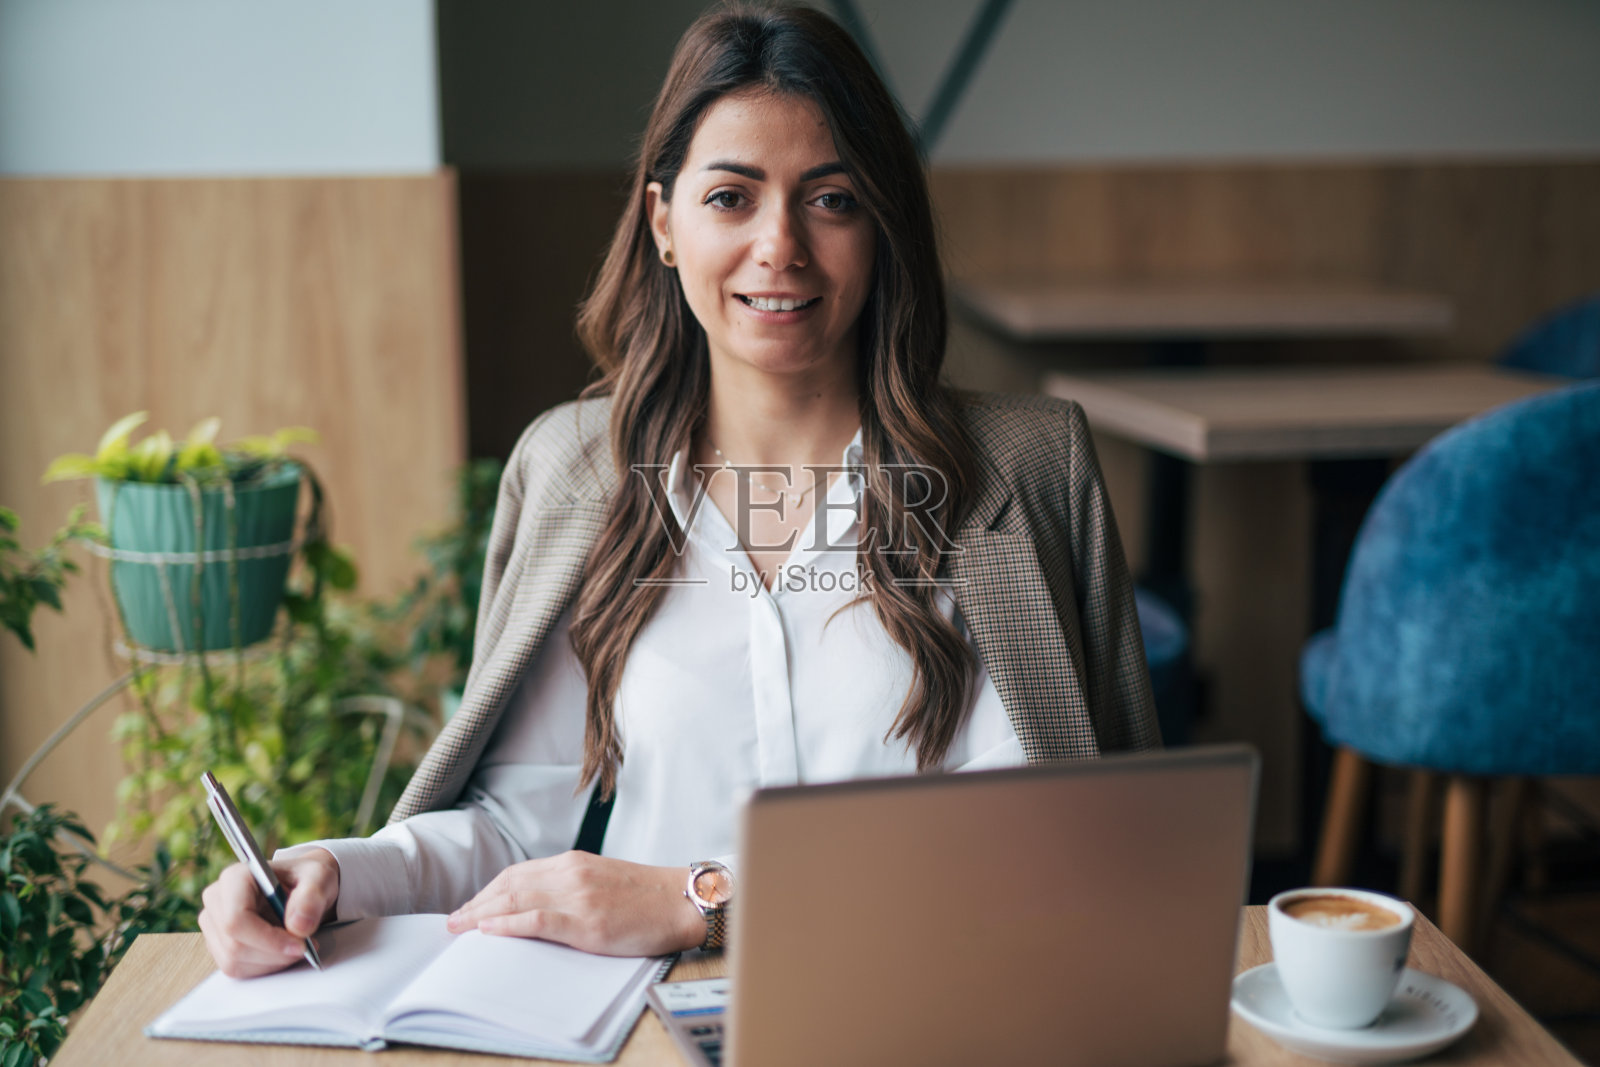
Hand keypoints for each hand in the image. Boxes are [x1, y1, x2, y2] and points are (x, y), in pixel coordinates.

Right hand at [198, 848, 339, 977]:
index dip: (267, 939)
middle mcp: (217, 899)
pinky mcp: (218, 943)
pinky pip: (236, 968)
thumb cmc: (308, 878)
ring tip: (296, 946)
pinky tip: (282, 952)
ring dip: (271, 962)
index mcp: (235, 877)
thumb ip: (312, 898)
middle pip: (234, 945)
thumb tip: (298, 926)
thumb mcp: (320, 878)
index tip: (299, 945)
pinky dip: (264, 967)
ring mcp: (214, 923)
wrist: (304, 886)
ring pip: (233, 961)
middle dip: (274, 954)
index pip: (236, 920)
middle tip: (304, 947)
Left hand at [447, 851, 704, 956]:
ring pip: (516, 899)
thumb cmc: (646, 896)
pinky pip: (538, 919)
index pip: (517, 873)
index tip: (469, 906)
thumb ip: (571, 885)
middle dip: (476, 904)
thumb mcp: (602, 880)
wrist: (681, 901)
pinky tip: (490, 930)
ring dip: (481, 915)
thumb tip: (538, 902)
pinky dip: (509, 924)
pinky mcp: (587, 921)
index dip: (488, 890)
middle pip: (510, 885)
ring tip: (459, 928)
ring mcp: (578, 896)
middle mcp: (571, 873)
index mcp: (573, 862)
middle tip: (452, 922)